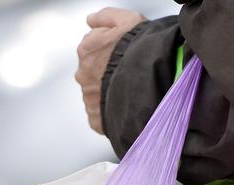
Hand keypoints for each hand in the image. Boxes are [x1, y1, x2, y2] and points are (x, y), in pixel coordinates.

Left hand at [77, 8, 144, 134]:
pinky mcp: (96, 118)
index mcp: (86, 49)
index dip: (110, 51)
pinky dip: (110, 111)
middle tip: (128, 73)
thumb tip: (90, 20)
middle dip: (106, 72)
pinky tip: (125, 104)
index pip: (93, 48)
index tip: (124, 54)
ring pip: (96, 94)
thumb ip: (104, 17)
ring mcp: (89, 98)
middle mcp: (82, 73)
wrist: (150, 79)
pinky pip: (100, 115)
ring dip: (108, 92)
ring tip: (129, 90)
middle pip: (93, 72)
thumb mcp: (127, 19)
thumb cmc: (141, 48)